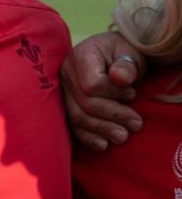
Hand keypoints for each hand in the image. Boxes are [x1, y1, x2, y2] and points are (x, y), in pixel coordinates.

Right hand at [61, 32, 145, 150]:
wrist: (112, 56)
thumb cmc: (123, 54)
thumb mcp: (131, 53)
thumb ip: (127, 65)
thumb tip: (121, 79)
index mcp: (81, 56)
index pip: (92, 84)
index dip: (114, 94)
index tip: (132, 94)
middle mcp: (65, 74)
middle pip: (84, 103)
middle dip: (112, 116)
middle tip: (136, 125)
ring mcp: (61, 91)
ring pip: (76, 117)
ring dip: (101, 129)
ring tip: (123, 137)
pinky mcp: (63, 106)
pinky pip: (71, 125)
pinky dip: (88, 137)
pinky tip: (103, 144)